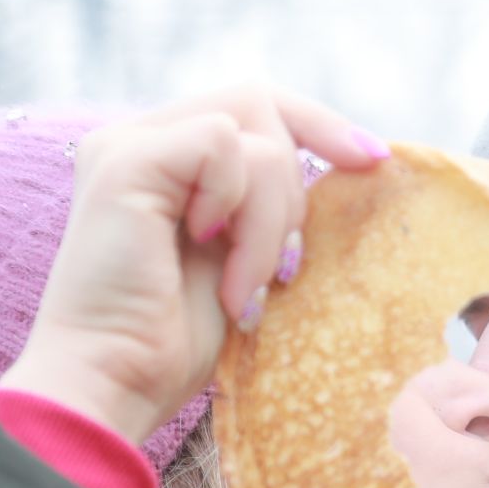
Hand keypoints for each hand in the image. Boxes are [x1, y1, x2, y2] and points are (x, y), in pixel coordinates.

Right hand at [0, 85, 389, 444]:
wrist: (114, 384)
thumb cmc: (173, 346)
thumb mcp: (240, 263)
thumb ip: (266, 207)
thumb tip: (343, 165)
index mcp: (165, 161)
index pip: (256, 107)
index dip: (321, 125)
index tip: (374, 160)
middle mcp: (141, 141)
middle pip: (262, 103)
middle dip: (295, 188)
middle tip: (277, 267)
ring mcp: (127, 145)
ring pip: (255, 136)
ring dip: (270, 222)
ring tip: (240, 286)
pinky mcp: (125, 161)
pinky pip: (224, 145)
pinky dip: (241, 210)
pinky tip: (209, 255)